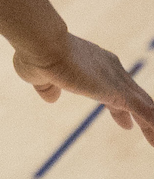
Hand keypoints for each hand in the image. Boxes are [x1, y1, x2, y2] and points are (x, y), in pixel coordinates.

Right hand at [13, 34, 153, 146]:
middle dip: (141, 116)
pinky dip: (153, 125)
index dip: (120, 107)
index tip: (125, 121)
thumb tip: (50, 98)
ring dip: (152, 125)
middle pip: (134, 96)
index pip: (114, 87)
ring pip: (145, 106)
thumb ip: (47, 87)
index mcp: (92, 63)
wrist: (42, 44)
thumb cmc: (36, 55)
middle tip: (145, 133)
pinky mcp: (118, 92)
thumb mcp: (38, 75)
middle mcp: (110, 69)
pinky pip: (146, 112)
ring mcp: (116, 80)